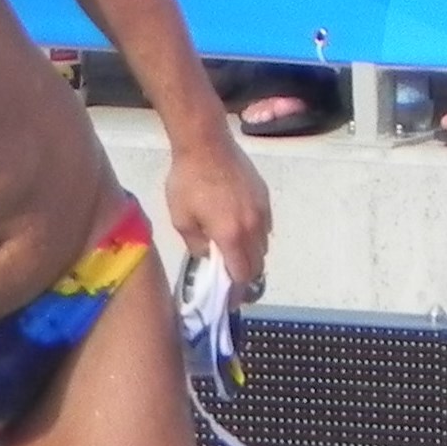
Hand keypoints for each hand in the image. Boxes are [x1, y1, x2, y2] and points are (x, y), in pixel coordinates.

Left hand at [165, 133, 271, 296]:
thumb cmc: (187, 181)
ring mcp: (262, 210)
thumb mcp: (181, 219)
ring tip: (234, 261)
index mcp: (231, 235)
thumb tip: (208, 256)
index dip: (235, 292)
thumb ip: (197, 244)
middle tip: (230, 285)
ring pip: (263, 246)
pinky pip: (265, 227)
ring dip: (251, 258)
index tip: (228, 301)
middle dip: (244, 278)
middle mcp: (252, 226)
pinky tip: (241, 236)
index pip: (240, 274)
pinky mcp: (264, 197)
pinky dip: (256, 238)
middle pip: (256, 264)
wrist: (206, 143)